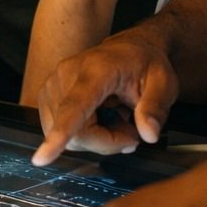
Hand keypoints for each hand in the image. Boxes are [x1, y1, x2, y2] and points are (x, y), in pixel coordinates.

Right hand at [32, 28, 178, 165]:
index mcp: (96, 70)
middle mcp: (67, 74)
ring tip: (116, 120)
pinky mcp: (48, 94)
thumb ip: (155, 108)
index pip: (75, 106)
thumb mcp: (163, 83)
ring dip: (95, 139)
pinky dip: (83, 134)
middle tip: (131, 131)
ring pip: (69, 137)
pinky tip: (100, 119)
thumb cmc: (145, 63)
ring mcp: (53, 84)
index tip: (42, 158)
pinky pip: (61, 131)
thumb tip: (149, 135)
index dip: (61, 133)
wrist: (130, 48)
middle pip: (76, 133)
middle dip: (106, 142)